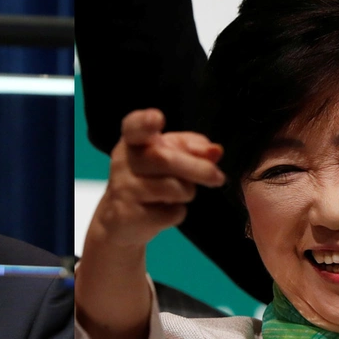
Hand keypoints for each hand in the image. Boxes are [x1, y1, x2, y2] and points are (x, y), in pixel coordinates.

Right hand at [91, 108, 224, 248]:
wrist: (120, 219)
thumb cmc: (149, 180)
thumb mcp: (170, 157)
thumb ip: (193, 149)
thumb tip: (215, 151)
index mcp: (133, 140)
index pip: (135, 126)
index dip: (145, 122)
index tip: (157, 119)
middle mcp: (123, 161)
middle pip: (164, 159)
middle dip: (198, 168)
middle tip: (218, 177)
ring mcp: (123, 188)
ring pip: (172, 188)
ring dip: (187, 192)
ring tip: (176, 195)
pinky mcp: (128, 215)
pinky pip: (169, 213)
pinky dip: (176, 213)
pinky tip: (162, 211)